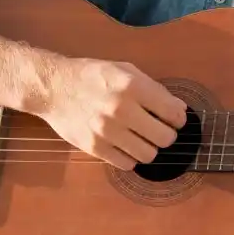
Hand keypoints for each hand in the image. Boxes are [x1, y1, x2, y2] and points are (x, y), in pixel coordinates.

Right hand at [32, 57, 188, 169]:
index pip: (172, 113)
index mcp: (132, 85)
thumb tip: (179, 109)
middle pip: (164, 138)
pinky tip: (125, 145)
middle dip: (167, 135)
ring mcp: (107, 131)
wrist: (54, 88)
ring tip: (141, 139)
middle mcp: (121, 109)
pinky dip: (130, 157)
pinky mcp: (94, 147)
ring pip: (148, 155)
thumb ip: (153, 88)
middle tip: (159, 130)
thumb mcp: (124, 70)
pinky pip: (127, 164)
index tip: (174, 119)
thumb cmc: (92, 76)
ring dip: (149, 148)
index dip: (179, 118)